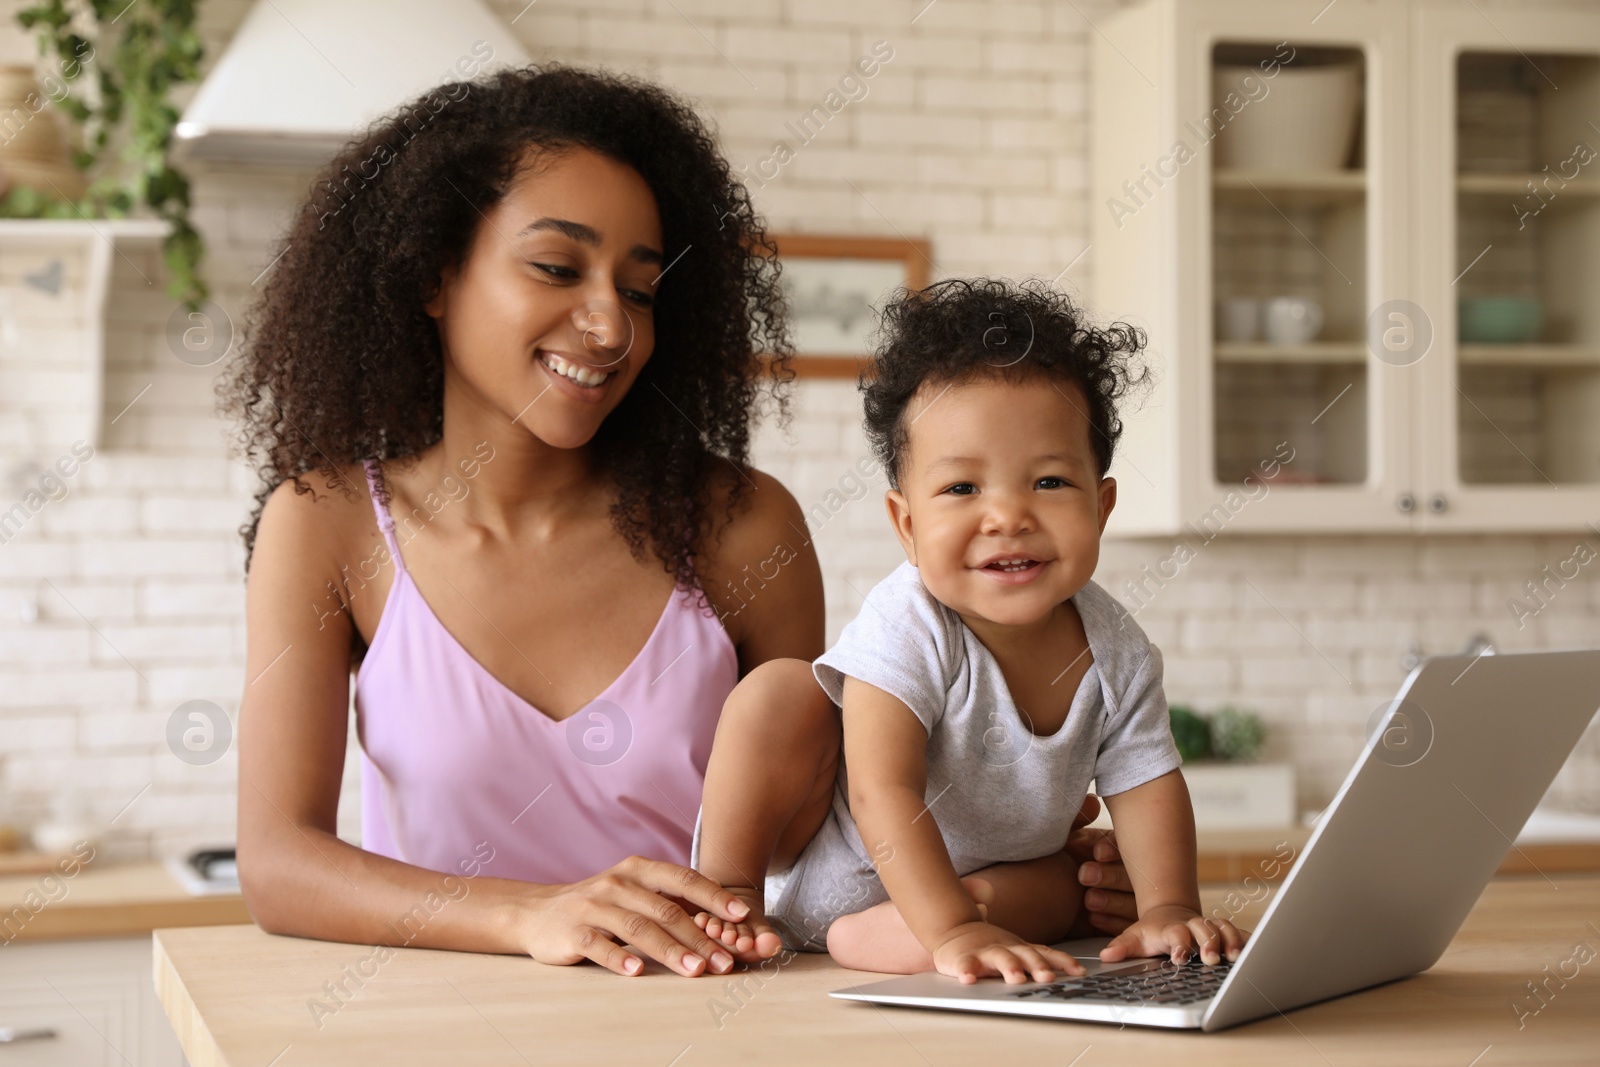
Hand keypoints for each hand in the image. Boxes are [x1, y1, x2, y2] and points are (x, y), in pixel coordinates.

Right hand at [519, 855, 749, 976]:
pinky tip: (637, 971)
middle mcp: (619, 883)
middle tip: (726, 960)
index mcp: (639, 870)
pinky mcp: (573, 931)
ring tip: (695, 970)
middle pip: (666, 910)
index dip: (714, 897)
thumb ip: (671, 902)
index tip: (741, 916)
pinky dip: (619, 958)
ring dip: (670, 950)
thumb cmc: (600, 905)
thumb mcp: (634, 893)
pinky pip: (599, 945)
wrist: (538, 912)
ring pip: (638, 928)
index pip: (684, 880)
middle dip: (700, 937)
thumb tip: (724, 919)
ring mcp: (595, 906)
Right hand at [931, 921, 1086, 984]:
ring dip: (1008, 967)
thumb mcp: (1017, 950)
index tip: (1079, 972)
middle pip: (1025, 955)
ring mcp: (984, 952)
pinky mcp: (962, 958)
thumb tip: (1078, 972)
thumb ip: (1040, 958)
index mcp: (1021, 948)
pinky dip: (966, 971)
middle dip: (1037, 966)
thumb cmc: (990, 947)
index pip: (1046, 954)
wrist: (954, 930)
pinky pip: (964, 964)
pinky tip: (968, 979)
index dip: (1063, 962)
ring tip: (1015, 979)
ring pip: (999, 958)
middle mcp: (1006, 948)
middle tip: (1048, 977)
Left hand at [1063, 794, 1137, 936]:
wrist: (1037, 894)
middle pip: (1134, 877)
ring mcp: (1130, 900)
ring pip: (1134, 903)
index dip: (1114, 850)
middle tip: (1085, 875)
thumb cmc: (1057, 859)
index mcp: (1123, 848)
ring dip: (1112, 901)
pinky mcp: (1124, 924)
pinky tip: (1093, 918)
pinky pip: (1127, 926)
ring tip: (1088, 899)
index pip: (1128, 847)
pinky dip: (1111, 922)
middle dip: (1111, 876)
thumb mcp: (1066, 839)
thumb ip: (1077, 819)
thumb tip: (1092, 802)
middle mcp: (1131, 873)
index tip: (1097, 852)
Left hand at [1099, 905, 1248, 965]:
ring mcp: (1209, 927)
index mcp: (1171, 928)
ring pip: (1224, 928)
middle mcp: (1193, 925)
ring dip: (1230, 941)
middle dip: (1209, 942)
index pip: (1176, 934)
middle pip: (1204, 929)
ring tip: (1235, 957)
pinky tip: (1258, 951)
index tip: (1179, 958)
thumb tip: (1105, 956)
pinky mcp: (1224, 932)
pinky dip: (1247, 940)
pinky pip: (1239, 932)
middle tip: (1211, 959)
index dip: (1179, 945)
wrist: (1169, 914)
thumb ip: (1122, 947)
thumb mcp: (1135, 938)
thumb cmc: (1153, 932)